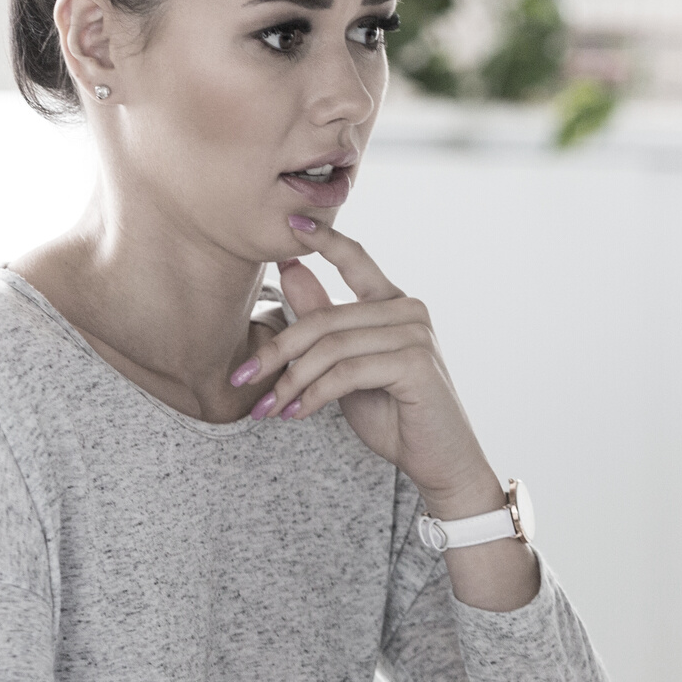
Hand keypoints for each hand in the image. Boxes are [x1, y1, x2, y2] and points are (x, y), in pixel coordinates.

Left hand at [232, 227, 500, 519]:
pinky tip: (297, 414)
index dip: (323, 238)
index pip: (356, 258)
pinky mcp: (415, 362)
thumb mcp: (346, 366)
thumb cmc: (394, 414)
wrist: (438, 460)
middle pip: (324, 318)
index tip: (290, 221)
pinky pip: (346, 372)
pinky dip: (314, 395)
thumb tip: (291, 270)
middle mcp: (409, 310)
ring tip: (268, 408)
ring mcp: (415, 333)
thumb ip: (323, 320)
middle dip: (277, 351)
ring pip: (331, 347)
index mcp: (393, 304)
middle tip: (243, 377)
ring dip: (291, 381)